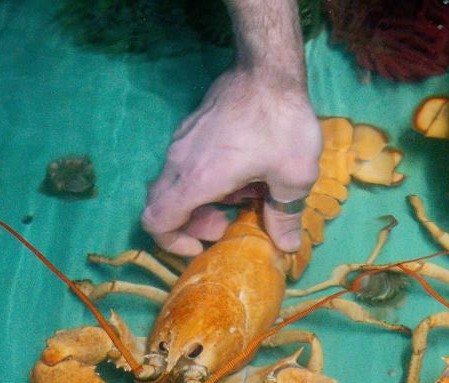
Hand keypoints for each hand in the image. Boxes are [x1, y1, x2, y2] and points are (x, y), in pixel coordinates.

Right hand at [141, 67, 321, 254]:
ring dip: (201, 201)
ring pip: (175, 185)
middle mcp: (180, 161)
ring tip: (243, 197)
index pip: (155, 221)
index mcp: (198, 179)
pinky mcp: (192, 129)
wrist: (269, 70)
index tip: (203, 244)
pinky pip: (186, 165)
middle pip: (162, 206)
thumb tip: (286, 245)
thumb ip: (284, 215)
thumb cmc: (281, 124)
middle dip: (191, 224)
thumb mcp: (293, 177)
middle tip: (227, 223)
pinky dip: (206, 180)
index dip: (172, 243)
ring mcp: (182, 142)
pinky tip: (243, 173)